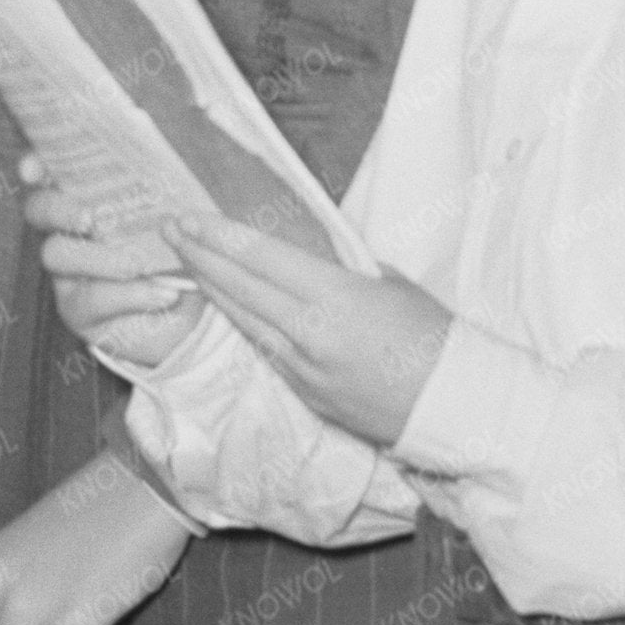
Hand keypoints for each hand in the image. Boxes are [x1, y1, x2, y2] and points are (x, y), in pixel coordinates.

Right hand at [15, 152, 205, 371]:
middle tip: (89, 218)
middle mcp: (65, 230)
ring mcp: (64, 272)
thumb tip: (162, 163)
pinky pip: (92, 298)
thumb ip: (160, 190)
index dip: (34, 166)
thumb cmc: (173, 248)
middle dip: (59, 209)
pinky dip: (132, 294)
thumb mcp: (172, 215)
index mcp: (85, 197)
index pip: (48, 172)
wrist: (187, 306)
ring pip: (56, 254)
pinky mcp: (77, 308)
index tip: (32, 170)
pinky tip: (164, 293)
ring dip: (99, 258)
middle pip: (38, 209)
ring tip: (139, 265)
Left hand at [163, 215, 454, 450]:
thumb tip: (306, 256)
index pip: (261, 259)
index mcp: (334, 299)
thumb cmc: (434, 335)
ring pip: (245, 322)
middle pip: (240, 289)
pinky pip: (266, 352)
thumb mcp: (390, 283)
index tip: (188, 218)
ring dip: (213, 290)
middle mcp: (309, 336)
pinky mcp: (306, 397)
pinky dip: (246, 324)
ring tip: (188, 264)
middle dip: (199, 257)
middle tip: (169, 231)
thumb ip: (341, 268)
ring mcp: (303, 371)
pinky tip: (229, 307)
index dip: (219, 236)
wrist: (454, 405)